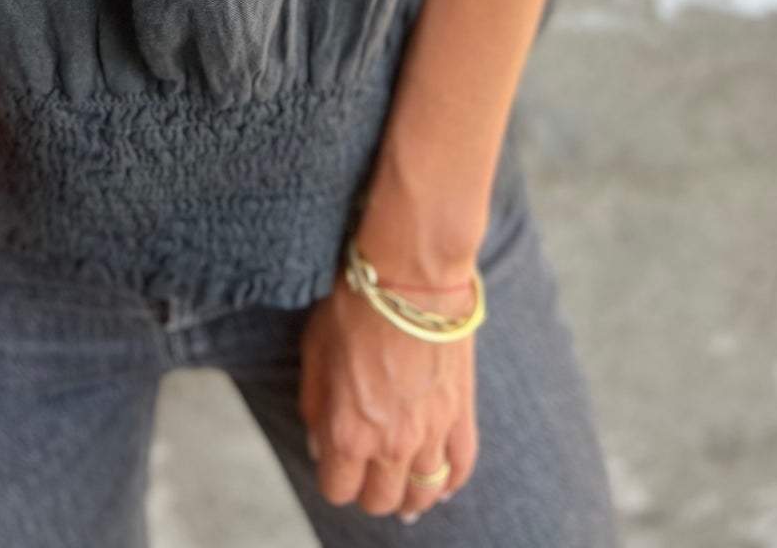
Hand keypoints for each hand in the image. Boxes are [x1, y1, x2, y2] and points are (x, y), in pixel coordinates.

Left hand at [298, 265, 477, 522]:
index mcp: (348, 432)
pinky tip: (440, 481)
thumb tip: (320, 445)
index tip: (336, 464)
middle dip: (370, 491)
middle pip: (382, 500)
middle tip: (368, 472)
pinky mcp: (461, 413)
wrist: (412, 275)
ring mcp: (432, 433)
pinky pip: (461, 467)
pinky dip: (450, 481)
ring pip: (423, 493)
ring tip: (403, 485)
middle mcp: (392, 444)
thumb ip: (315, 406)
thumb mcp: (315, 352)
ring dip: (411, 494)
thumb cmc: (357, 306)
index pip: (339, 490)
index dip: (335, 479)